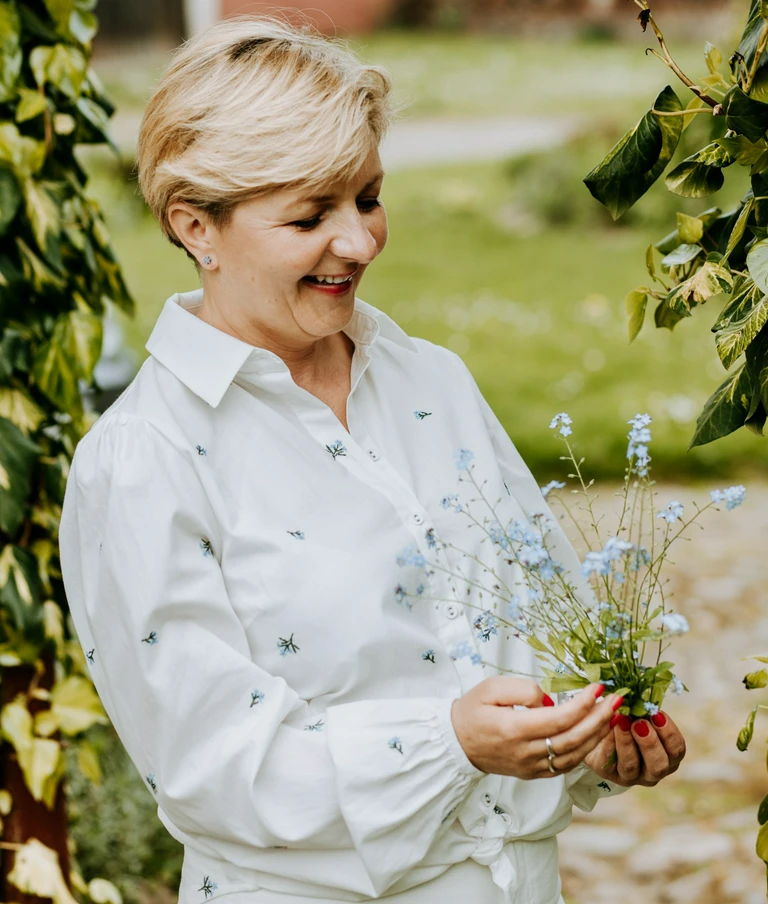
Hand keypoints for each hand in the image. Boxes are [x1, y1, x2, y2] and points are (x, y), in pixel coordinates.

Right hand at [451, 677, 622, 779]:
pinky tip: (595, 734)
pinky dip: (585, 750)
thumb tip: (550, 699)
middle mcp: (525, 752)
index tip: (598, 687)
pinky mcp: (534, 774)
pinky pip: (566, 765)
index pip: (558, 719)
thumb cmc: (472, 710)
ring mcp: (531, 767)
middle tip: (617, 699)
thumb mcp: (491, 687)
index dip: (582, 704)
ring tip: (613, 715)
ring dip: (597, 735)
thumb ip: (523, 689)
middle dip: (599, 718)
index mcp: (513, 729)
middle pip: (572, 738)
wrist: (456, 743)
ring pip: (574, 755)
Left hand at [583, 710, 685, 785]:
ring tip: (622, 722)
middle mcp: (651, 771)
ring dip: (627, 742)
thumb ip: (644, 710)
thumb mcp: (639, 714)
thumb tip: (643, 697)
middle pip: (658, 765)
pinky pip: (608, 762)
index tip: (657, 714)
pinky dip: (608, 743)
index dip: (669, 733)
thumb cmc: (627, 720)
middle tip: (640, 723)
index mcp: (667, 757)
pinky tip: (606, 728)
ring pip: (631, 765)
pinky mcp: (608, 774)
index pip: (676, 750)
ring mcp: (630, 776)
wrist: (599, 732)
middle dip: (650, 743)